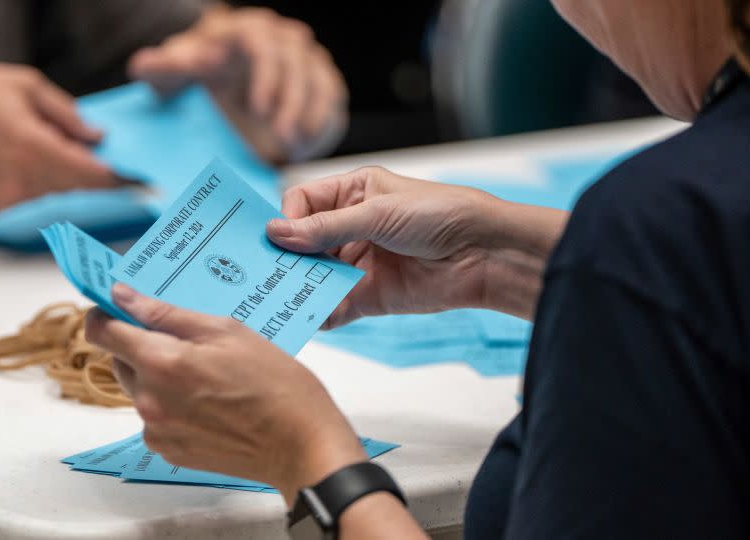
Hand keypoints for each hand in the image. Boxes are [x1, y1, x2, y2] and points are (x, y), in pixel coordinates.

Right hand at [0, 62, 116, 209]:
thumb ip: (66, 114)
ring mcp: (7, 200)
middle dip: (91, 172)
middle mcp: (22, 181)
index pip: (92, 175)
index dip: (121, 180)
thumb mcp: (20, 86)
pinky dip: (33, 179)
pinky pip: (31, 195)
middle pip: (78, 186)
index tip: (145, 183)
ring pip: (55, 191)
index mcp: (32, 148)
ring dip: (58, 172)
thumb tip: (98, 137)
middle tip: (97, 153)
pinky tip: (8, 155)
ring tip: (29, 140)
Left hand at [84, 283, 365, 503]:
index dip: (106, 313)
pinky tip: (209, 401)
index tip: (119, 306)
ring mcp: (157, 430)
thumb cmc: (276, 385)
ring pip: (139, 388)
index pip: (102, 331)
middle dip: (142, 343)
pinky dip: (171, 404)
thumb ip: (166, 314)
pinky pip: (154, 416)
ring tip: (208, 374)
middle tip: (187, 339)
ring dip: (159, 375)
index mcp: (162, 362)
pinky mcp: (169, 451)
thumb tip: (123, 297)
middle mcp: (150, 400)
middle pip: (120, 359)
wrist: (301, 445)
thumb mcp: (227, 331)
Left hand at [128, 6, 346, 162]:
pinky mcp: (320, 82)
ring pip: (316, 80)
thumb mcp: (172, 75)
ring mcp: (304, 59)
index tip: (257, 108)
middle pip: (294, 63)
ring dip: (306, 115)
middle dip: (288, 100)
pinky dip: (319, 123)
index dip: (264, 75)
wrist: (222, 93)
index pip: (261, 42)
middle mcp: (280, 39)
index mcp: (244, 30)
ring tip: (290, 145)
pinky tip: (302, 147)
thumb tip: (146, 64)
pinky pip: (329, 99)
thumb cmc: (196, 78)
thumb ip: (159, 68)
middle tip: (278, 134)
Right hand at [266, 167, 568, 325]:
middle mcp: (351, 227)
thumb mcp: (378, 213)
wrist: (484, 254)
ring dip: (300, 286)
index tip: (279, 238)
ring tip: (282, 296)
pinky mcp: (369, 296)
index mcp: (352, 193)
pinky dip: (321, 312)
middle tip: (265, 272)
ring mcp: (358, 263)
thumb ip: (327, 227)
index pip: (302, 202)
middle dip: (287, 257)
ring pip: (315, 276)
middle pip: (303, 242)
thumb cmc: (440, 214)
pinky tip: (313, 316)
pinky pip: (335, 306)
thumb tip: (277, 233)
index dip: (289, 219)